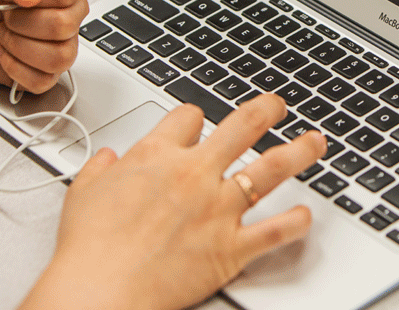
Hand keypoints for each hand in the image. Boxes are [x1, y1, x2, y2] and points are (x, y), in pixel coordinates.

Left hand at [0, 0, 88, 92]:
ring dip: (20, 46)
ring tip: (2, 32)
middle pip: (66, 24)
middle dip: (22, 21)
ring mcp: (56, 39)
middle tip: (1, 11)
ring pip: (61, 56)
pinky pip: (45, 80)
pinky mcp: (40, 67)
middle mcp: (66, 6)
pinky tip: (3, 52)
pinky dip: (16, 69)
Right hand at [20, 95, 327, 309]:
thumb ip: (100, 169)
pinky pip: (274, 230)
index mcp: (158, 156)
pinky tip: (306, 215)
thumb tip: (108, 159)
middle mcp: (194, 174)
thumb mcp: (82, 193)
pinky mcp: (230, 247)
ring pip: (271, 168)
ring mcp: (217, 209)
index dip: (197, 117)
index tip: (202, 123)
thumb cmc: (89, 247)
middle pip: (243, 125)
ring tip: (316, 142)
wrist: (98, 291)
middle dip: (266, 110)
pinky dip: (295, 222)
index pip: (190, 116)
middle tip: (278, 106)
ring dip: (299, 151)